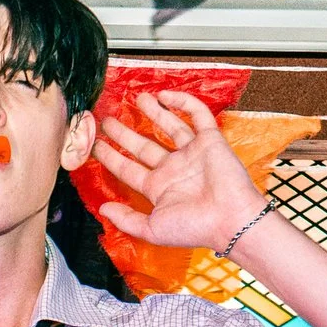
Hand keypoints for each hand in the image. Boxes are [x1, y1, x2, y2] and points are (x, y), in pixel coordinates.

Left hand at [90, 89, 265, 251]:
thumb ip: (127, 219)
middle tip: (108, 120)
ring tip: (139, 98)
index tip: (95, 145)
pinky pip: (198, 116)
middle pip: (144, 145)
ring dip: (154, 111)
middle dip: (125, 133)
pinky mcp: (210, 141)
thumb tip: (103, 210)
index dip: (110, 157)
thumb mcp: (152, 229)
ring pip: (169, 126)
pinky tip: (166, 96)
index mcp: (159, 188)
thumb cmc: (195, 228)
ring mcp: (192, 153)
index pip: (128, 169)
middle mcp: (174, 169)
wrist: (230, 220)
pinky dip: (184, 104)